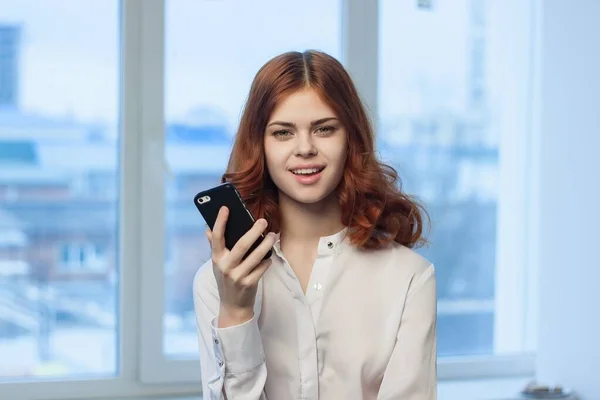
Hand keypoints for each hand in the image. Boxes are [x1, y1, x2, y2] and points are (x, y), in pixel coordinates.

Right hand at [206, 206, 275, 327]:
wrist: (233, 306)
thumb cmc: (226, 280)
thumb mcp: (218, 264)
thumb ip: (215, 247)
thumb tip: (207, 229)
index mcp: (217, 258)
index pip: (217, 237)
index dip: (220, 221)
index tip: (225, 208)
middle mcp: (225, 266)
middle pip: (241, 245)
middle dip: (254, 231)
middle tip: (263, 221)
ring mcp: (237, 276)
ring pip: (256, 256)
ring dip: (266, 244)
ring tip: (272, 235)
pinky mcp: (249, 283)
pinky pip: (262, 267)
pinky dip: (267, 261)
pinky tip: (269, 256)